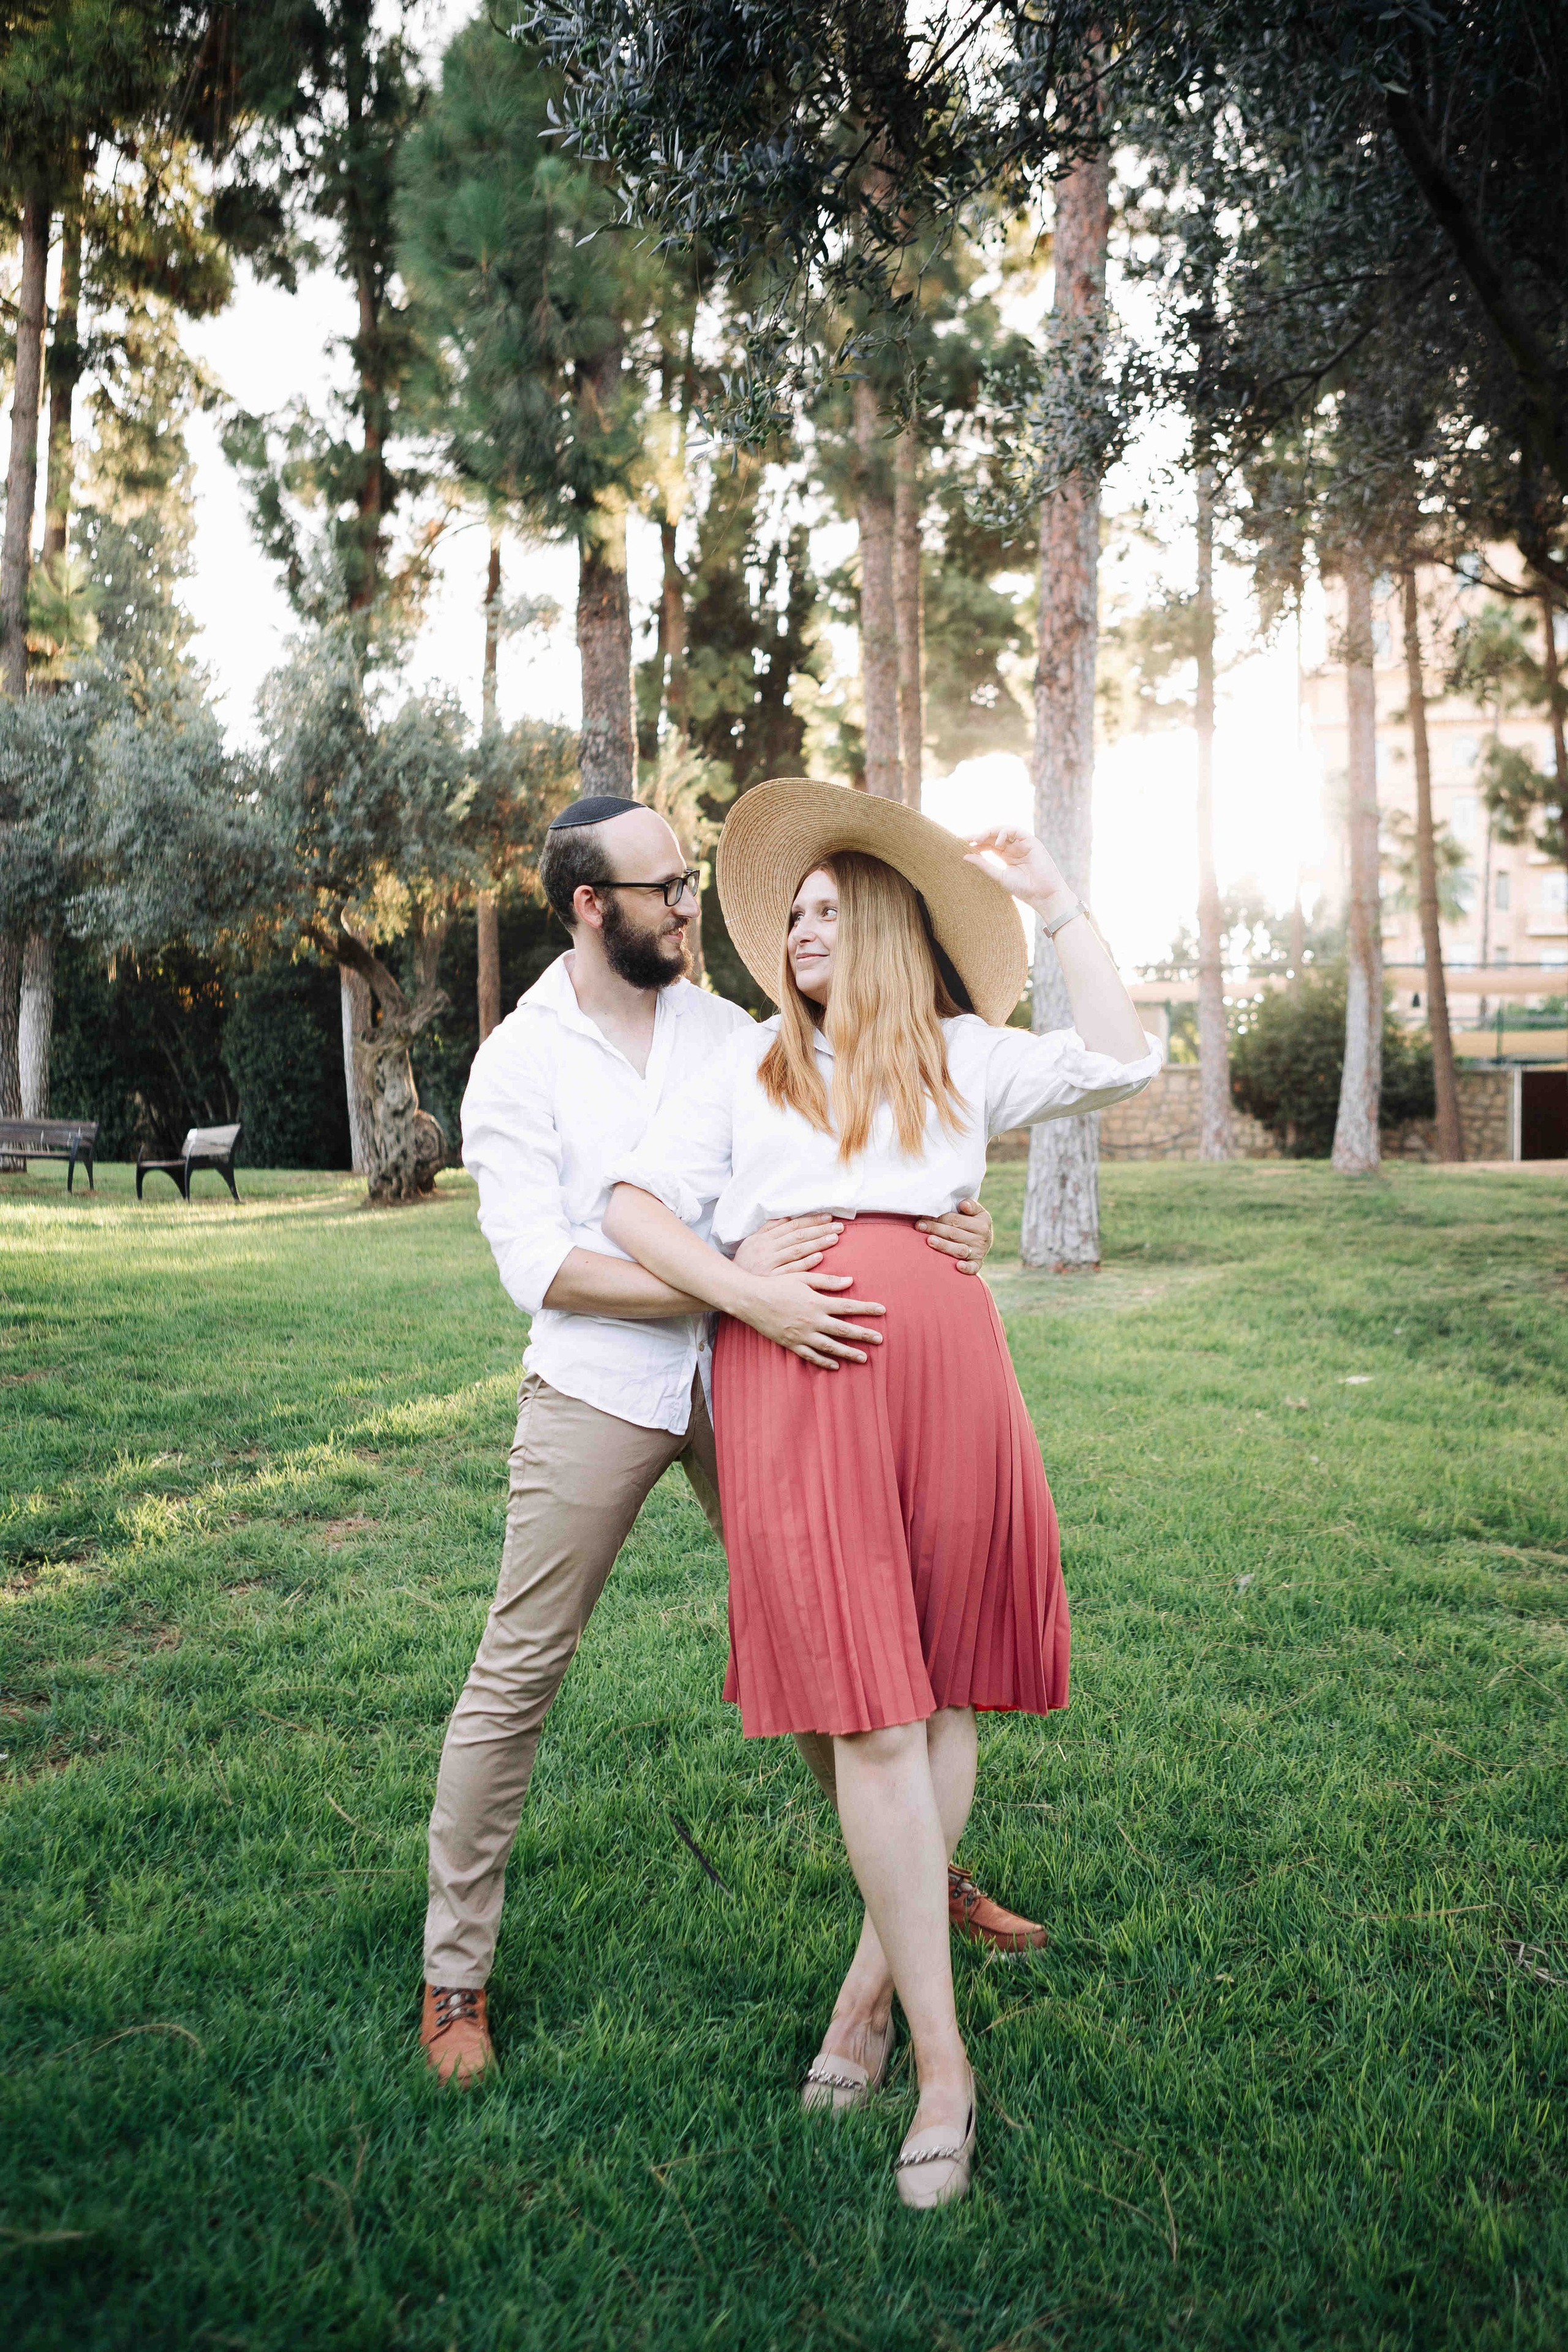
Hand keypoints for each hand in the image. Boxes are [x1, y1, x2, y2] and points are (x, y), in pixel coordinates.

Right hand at [731, 1212, 843, 1276]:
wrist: (731, 1287)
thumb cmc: (745, 1263)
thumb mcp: (752, 1242)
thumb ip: (768, 1229)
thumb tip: (787, 1217)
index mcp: (765, 1238)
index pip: (792, 1225)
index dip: (811, 1220)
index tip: (828, 1217)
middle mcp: (768, 1248)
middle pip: (798, 1236)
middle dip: (820, 1229)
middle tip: (839, 1227)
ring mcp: (770, 1264)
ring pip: (797, 1250)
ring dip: (817, 1243)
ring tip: (834, 1238)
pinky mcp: (773, 1280)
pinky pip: (792, 1269)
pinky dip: (806, 1262)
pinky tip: (819, 1257)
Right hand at [737, 1269, 885, 1370]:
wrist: (751, 1300)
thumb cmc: (777, 1285)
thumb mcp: (802, 1278)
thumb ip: (827, 1282)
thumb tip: (850, 1281)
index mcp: (817, 1302)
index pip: (848, 1306)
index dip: (867, 1309)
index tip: (883, 1311)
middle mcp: (812, 1321)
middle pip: (844, 1330)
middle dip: (864, 1335)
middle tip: (880, 1340)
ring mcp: (802, 1335)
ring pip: (831, 1347)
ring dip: (849, 1353)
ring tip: (864, 1358)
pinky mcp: (791, 1344)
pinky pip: (811, 1356)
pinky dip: (824, 1362)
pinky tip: (836, 1366)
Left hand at [914, 1197, 992, 1275]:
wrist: (984, 1240)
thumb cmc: (972, 1223)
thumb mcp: (976, 1212)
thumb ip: (971, 1206)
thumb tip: (963, 1204)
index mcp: (981, 1222)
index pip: (956, 1219)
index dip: (939, 1217)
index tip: (924, 1215)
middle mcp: (981, 1238)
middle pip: (954, 1233)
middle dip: (935, 1229)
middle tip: (919, 1226)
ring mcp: (979, 1252)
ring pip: (959, 1249)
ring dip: (944, 1245)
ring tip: (929, 1240)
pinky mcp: (977, 1264)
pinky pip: (973, 1267)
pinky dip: (966, 1268)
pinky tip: (958, 1266)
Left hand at [964, 826, 1071, 912]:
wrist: (1044, 895)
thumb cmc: (1024, 889)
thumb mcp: (999, 876)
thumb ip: (984, 865)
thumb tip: (965, 856)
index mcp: (1006, 856)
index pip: (988, 844)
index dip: (975, 843)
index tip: (960, 845)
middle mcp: (1014, 847)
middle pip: (993, 836)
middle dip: (978, 835)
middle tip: (964, 839)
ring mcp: (1022, 843)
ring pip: (1003, 830)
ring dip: (989, 831)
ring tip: (978, 838)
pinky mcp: (1032, 841)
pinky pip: (1016, 830)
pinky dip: (1005, 833)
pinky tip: (997, 842)